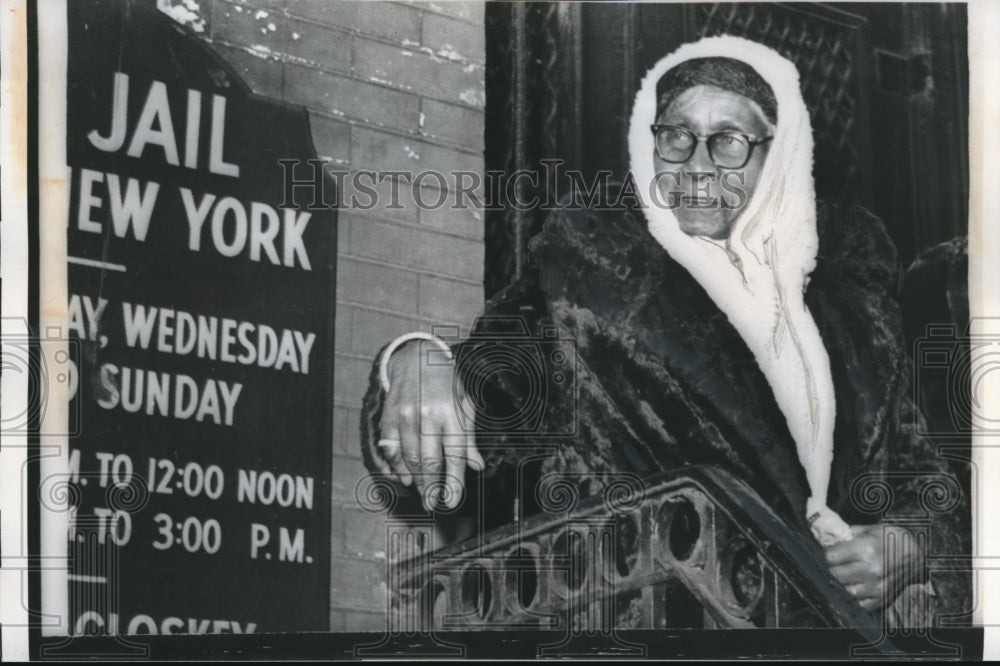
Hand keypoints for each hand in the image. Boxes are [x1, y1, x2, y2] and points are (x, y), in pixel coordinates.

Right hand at [372, 340, 483, 510]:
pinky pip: (390, 448)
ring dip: (414, 479)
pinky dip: (396, 466)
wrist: (416, 357)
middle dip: (431, 488)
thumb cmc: (447, 383)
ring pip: (409, 458)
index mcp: (451, 413)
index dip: (453, 482)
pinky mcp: (389, 415)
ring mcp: (405, 415)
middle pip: (428, 462)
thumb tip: (476, 466)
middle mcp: (428, 414)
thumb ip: (468, 437)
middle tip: (432, 504)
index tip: (452, 500)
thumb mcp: (464, 404)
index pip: (454, 455)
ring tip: (421, 492)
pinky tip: (403, 476)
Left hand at [824, 524, 920, 610]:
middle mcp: (871, 569)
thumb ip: (847, 535)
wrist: (918, 555)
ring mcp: (876, 586)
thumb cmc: (892, 538)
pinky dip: (852, 598)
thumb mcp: (869, 530)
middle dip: (829, 570)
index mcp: (866, 549)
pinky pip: (859, 604)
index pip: (830, 557)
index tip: (827, 554)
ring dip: (839, 585)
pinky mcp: (882, 598)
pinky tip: (852, 588)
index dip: (825, 555)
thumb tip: (827, 540)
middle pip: (835, 575)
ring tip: (841, 577)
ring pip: (844, 591)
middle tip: (832, 566)